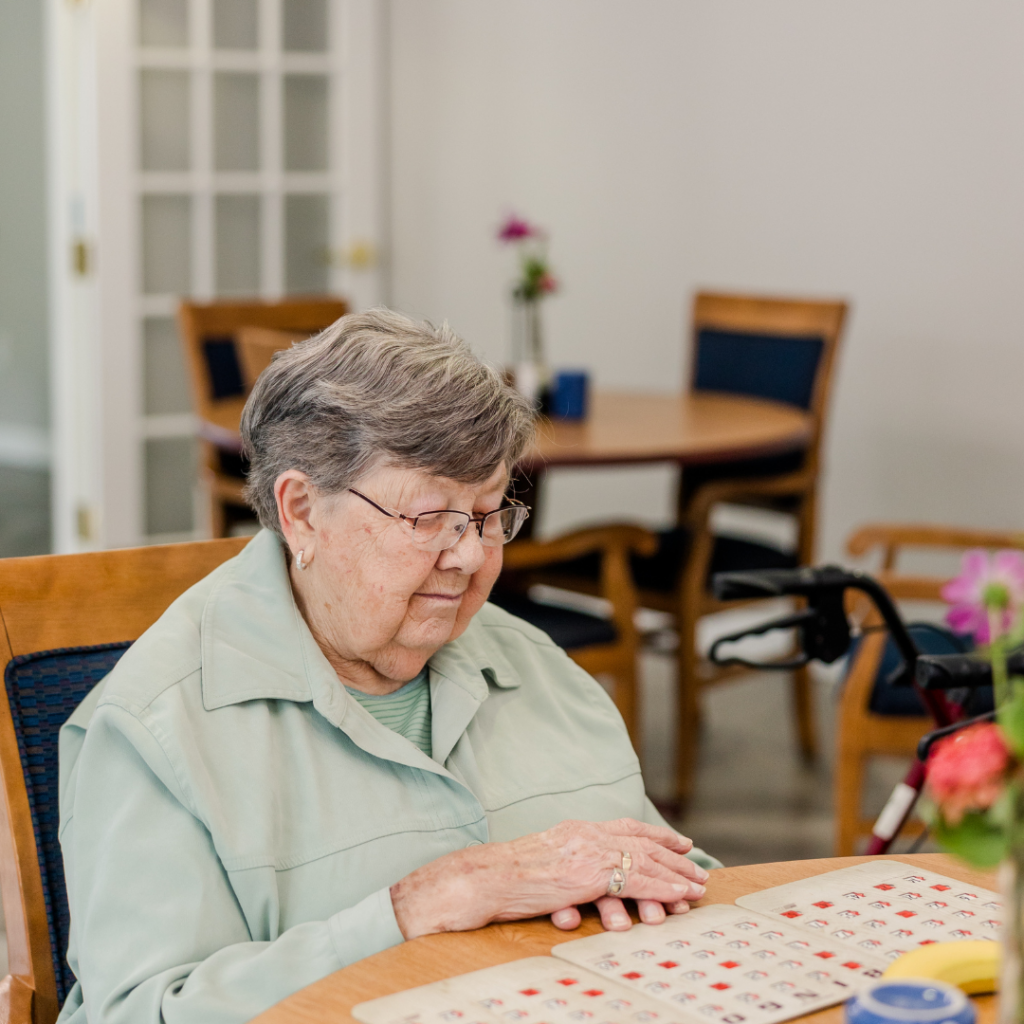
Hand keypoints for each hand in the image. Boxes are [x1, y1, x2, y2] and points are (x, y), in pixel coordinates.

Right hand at [390, 818, 707, 939]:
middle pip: (642, 842)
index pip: (625, 826)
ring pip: (646, 860)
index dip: (655, 834)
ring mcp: (589, 853)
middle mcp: (587, 834)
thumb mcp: (544, 858)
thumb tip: (585, 872)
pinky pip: (637, 881)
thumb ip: (569, 857)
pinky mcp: (590, 875)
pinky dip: (663, 888)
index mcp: (577, 829)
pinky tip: (679, 895)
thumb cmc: (506, 876)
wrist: (486, 878)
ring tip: (697, 886)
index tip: (678, 840)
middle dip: (673, 854)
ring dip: (676, 874)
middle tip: (697, 865)